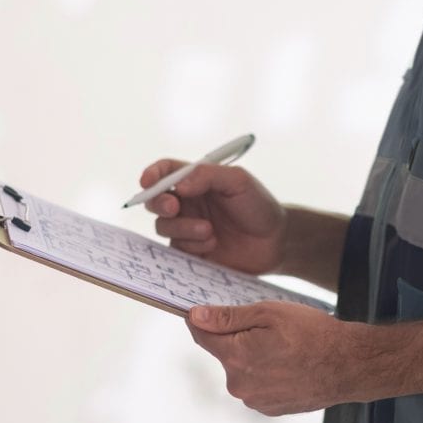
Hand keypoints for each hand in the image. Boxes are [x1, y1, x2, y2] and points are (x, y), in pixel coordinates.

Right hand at [140, 160, 286, 274]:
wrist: (275, 242)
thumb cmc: (258, 206)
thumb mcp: (238, 181)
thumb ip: (208, 176)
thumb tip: (178, 185)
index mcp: (195, 180)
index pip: (166, 171)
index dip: (152, 174)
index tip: (147, 182)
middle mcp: (187, 203)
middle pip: (155, 200)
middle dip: (159, 203)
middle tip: (174, 208)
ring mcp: (186, 228)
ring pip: (163, 226)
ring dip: (183, 228)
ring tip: (210, 231)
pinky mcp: (190, 251)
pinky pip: (176, 248)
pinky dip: (191, 245)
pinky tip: (213, 243)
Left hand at [187, 301, 352, 415]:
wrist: (349, 366)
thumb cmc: (312, 334)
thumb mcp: (268, 313)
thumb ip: (227, 317)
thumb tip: (196, 316)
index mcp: (235, 357)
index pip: (201, 335)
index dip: (201, 319)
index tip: (204, 310)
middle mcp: (239, 385)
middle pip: (223, 353)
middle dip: (235, 338)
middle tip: (265, 328)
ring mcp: (254, 400)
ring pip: (241, 370)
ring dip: (252, 357)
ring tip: (282, 348)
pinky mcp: (268, 409)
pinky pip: (256, 385)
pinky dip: (265, 374)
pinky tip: (287, 365)